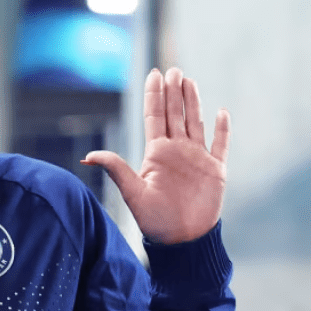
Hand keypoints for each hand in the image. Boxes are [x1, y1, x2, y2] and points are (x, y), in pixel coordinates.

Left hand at [82, 67, 229, 244]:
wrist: (183, 241)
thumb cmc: (155, 221)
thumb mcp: (132, 192)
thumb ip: (115, 169)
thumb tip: (87, 156)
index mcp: (156, 153)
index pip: (155, 116)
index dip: (155, 95)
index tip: (155, 74)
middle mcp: (176, 151)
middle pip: (174, 114)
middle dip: (173, 91)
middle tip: (172, 69)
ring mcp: (196, 159)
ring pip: (195, 123)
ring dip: (193, 102)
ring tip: (189, 80)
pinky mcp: (215, 171)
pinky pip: (220, 145)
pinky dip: (222, 130)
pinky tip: (221, 112)